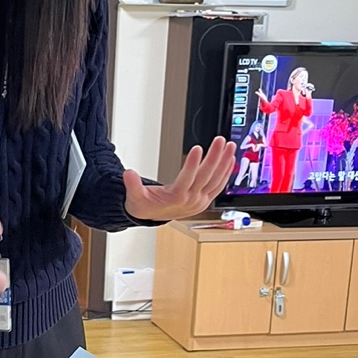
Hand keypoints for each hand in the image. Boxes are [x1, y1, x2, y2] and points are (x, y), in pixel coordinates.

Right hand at [122, 139, 236, 220]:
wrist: (154, 217)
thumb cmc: (146, 206)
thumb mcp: (135, 197)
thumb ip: (132, 185)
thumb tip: (128, 174)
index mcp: (176, 199)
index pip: (187, 179)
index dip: (193, 164)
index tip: (197, 149)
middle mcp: (191, 200)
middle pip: (206, 176)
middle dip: (215, 157)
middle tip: (220, 141)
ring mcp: (200, 200)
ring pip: (216, 180)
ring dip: (224, 163)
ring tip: (229, 146)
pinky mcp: (205, 199)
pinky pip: (219, 185)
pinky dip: (225, 172)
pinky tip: (229, 160)